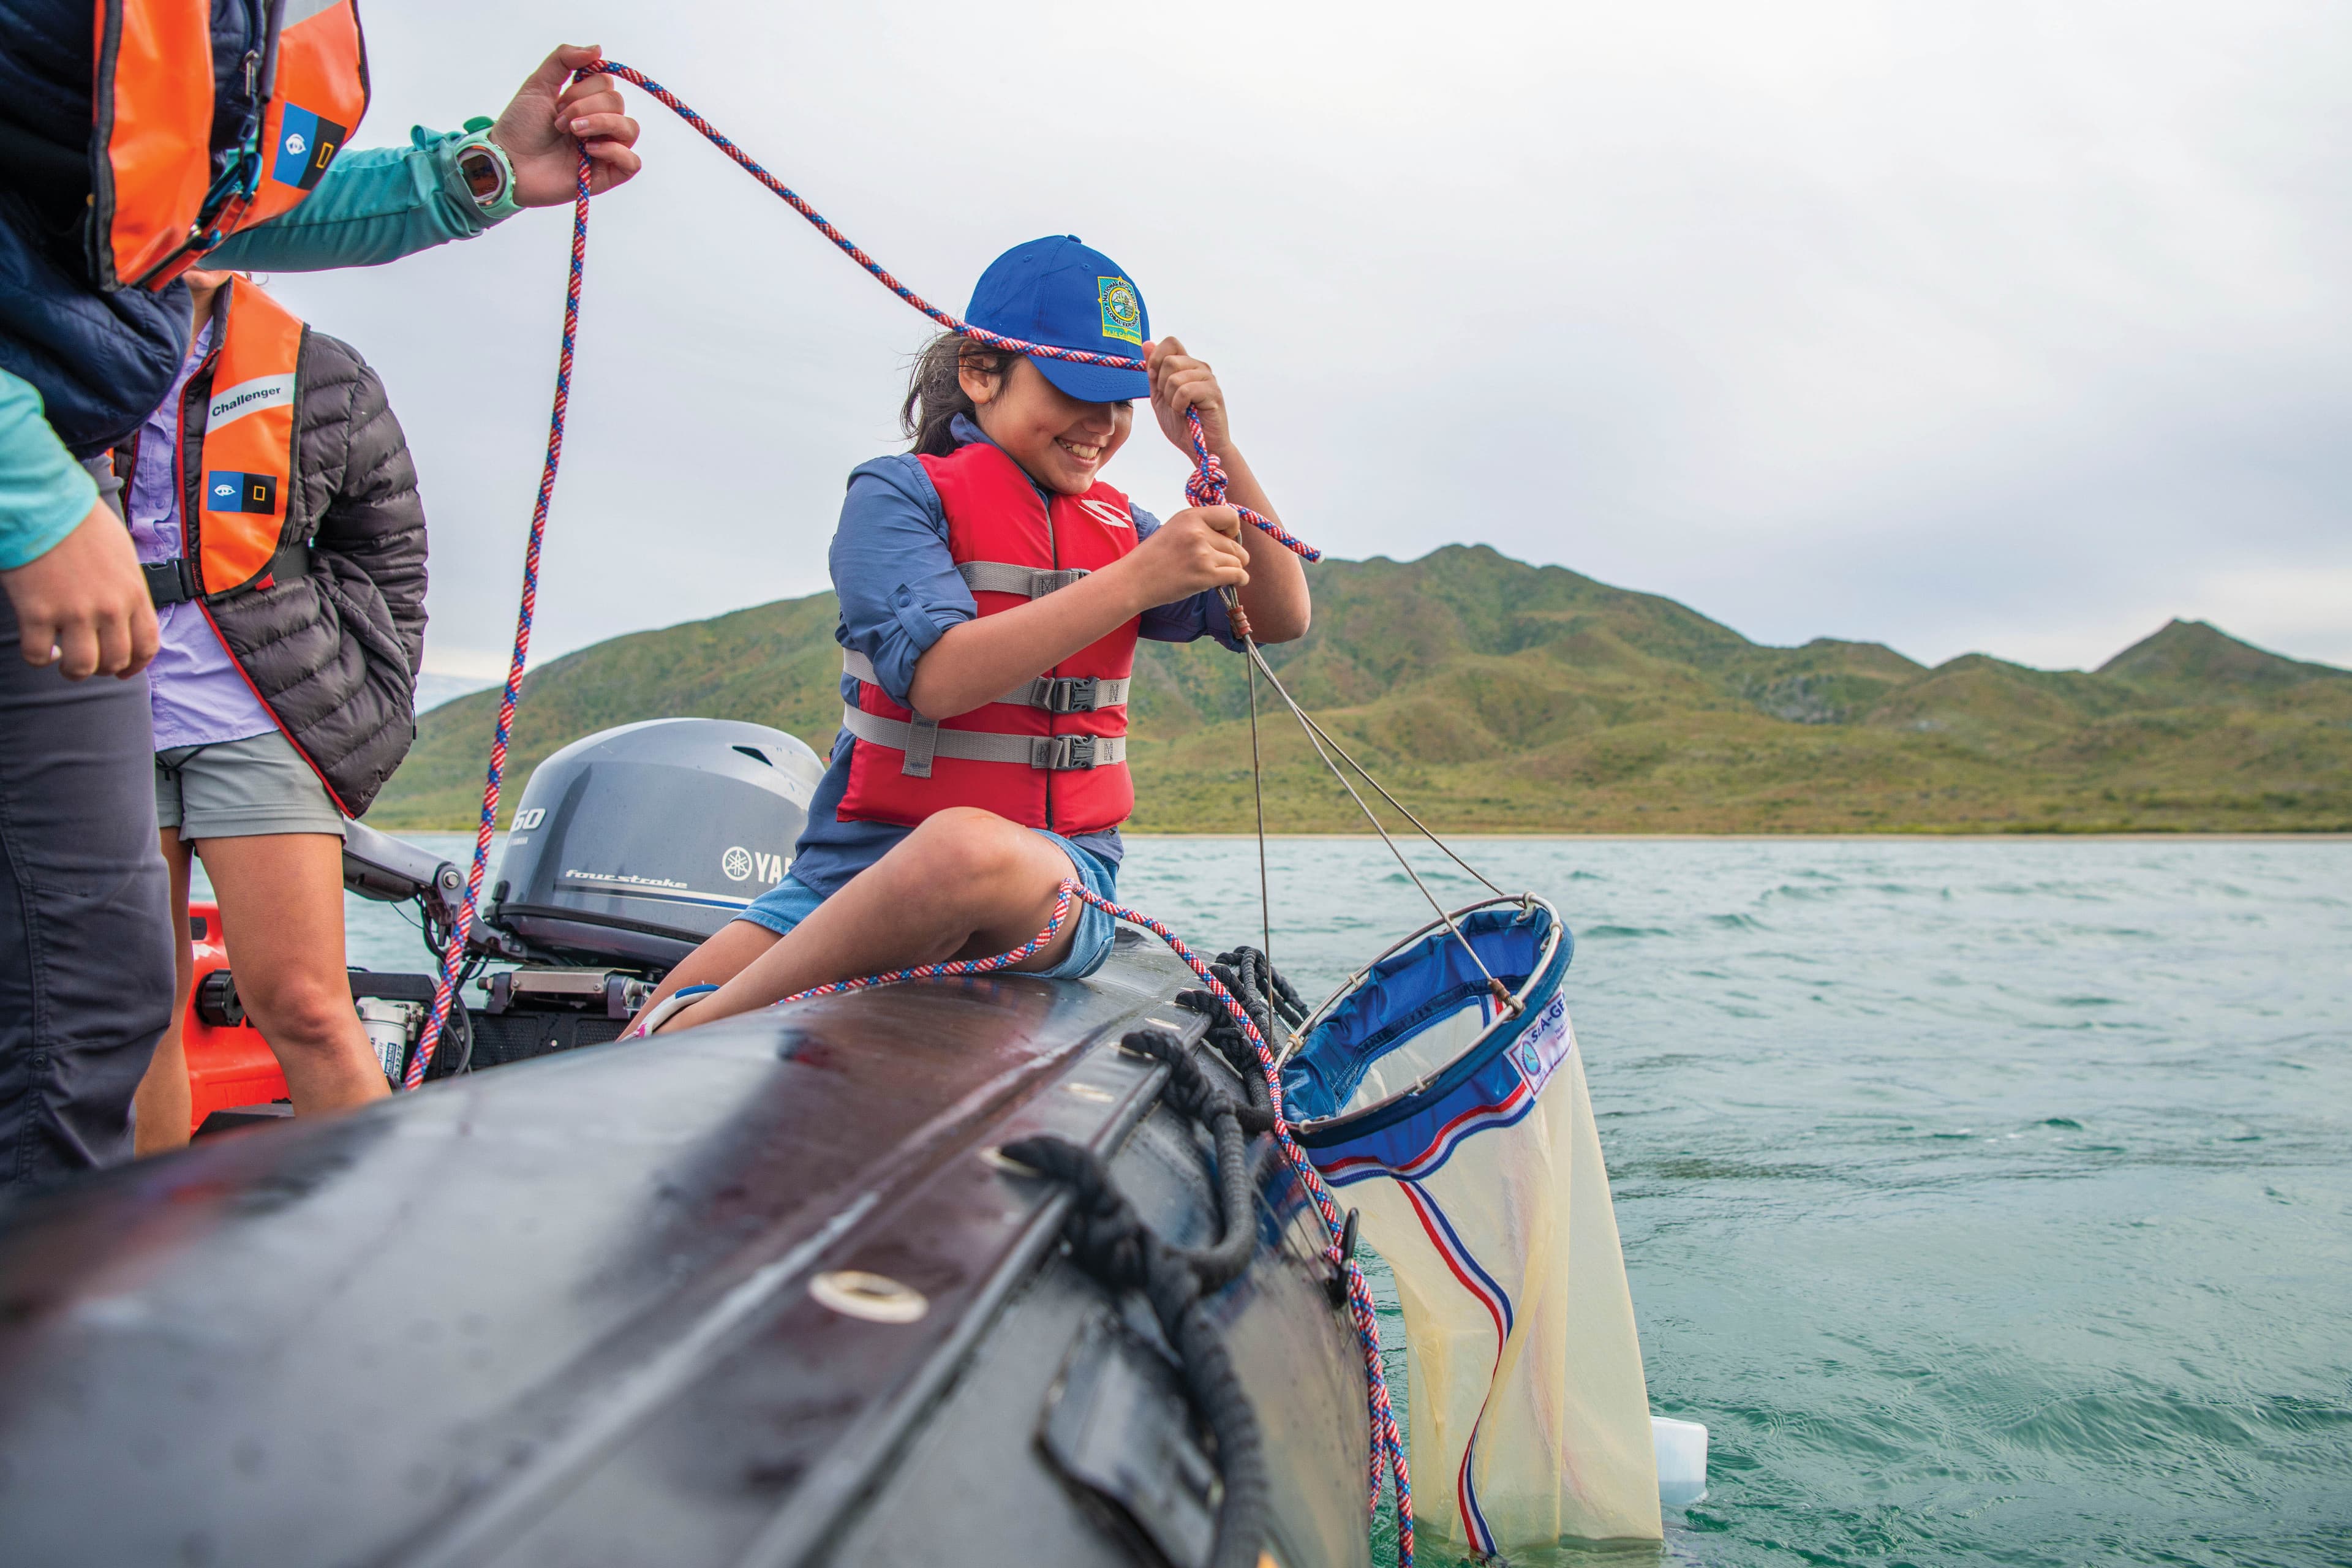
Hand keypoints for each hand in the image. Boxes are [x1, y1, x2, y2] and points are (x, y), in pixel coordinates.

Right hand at [0, 500, 160, 679]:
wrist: (46, 504)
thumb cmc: (82, 523)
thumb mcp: (121, 555)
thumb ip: (126, 587)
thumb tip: (124, 611)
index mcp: (134, 594)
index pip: (147, 645)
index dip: (136, 666)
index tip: (123, 671)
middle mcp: (110, 608)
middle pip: (115, 660)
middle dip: (102, 669)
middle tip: (87, 663)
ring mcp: (75, 612)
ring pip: (82, 667)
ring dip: (73, 671)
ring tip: (63, 661)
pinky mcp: (38, 612)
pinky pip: (39, 655)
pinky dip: (39, 659)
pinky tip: (40, 649)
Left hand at [489, 45, 644, 205]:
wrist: (509, 162)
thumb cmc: (520, 127)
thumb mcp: (538, 83)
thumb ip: (564, 59)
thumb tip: (598, 49)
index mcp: (586, 104)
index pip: (607, 84)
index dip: (584, 89)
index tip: (557, 104)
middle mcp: (599, 125)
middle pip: (617, 102)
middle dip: (585, 107)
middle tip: (559, 123)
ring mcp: (605, 150)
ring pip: (629, 128)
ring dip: (600, 123)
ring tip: (572, 133)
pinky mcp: (607, 175)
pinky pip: (632, 162)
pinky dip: (614, 151)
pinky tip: (588, 150)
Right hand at [1120, 507, 1248, 605]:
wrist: (1133, 580)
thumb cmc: (1152, 557)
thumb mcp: (1174, 529)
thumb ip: (1199, 526)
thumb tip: (1229, 534)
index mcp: (1190, 517)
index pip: (1230, 516)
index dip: (1232, 529)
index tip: (1225, 538)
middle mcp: (1198, 532)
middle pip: (1235, 544)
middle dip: (1234, 555)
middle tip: (1220, 563)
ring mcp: (1202, 554)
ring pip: (1238, 561)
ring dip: (1233, 569)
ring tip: (1218, 574)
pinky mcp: (1205, 575)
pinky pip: (1239, 575)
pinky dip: (1241, 579)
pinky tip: (1235, 582)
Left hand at [1146, 336, 1232, 456]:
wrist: (1200, 448)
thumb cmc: (1182, 424)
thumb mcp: (1159, 396)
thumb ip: (1153, 371)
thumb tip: (1146, 343)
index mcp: (1186, 365)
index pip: (1171, 342)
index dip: (1156, 357)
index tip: (1154, 377)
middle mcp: (1199, 367)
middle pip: (1169, 360)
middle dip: (1162, 385)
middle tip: (1172, 401)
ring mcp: (1208, 378)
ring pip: (1175, 377)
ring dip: (1170, 399)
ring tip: (1180, 409)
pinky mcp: (1213, 392)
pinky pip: (1184, 391)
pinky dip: (1179, 405)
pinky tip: (1186, 412)